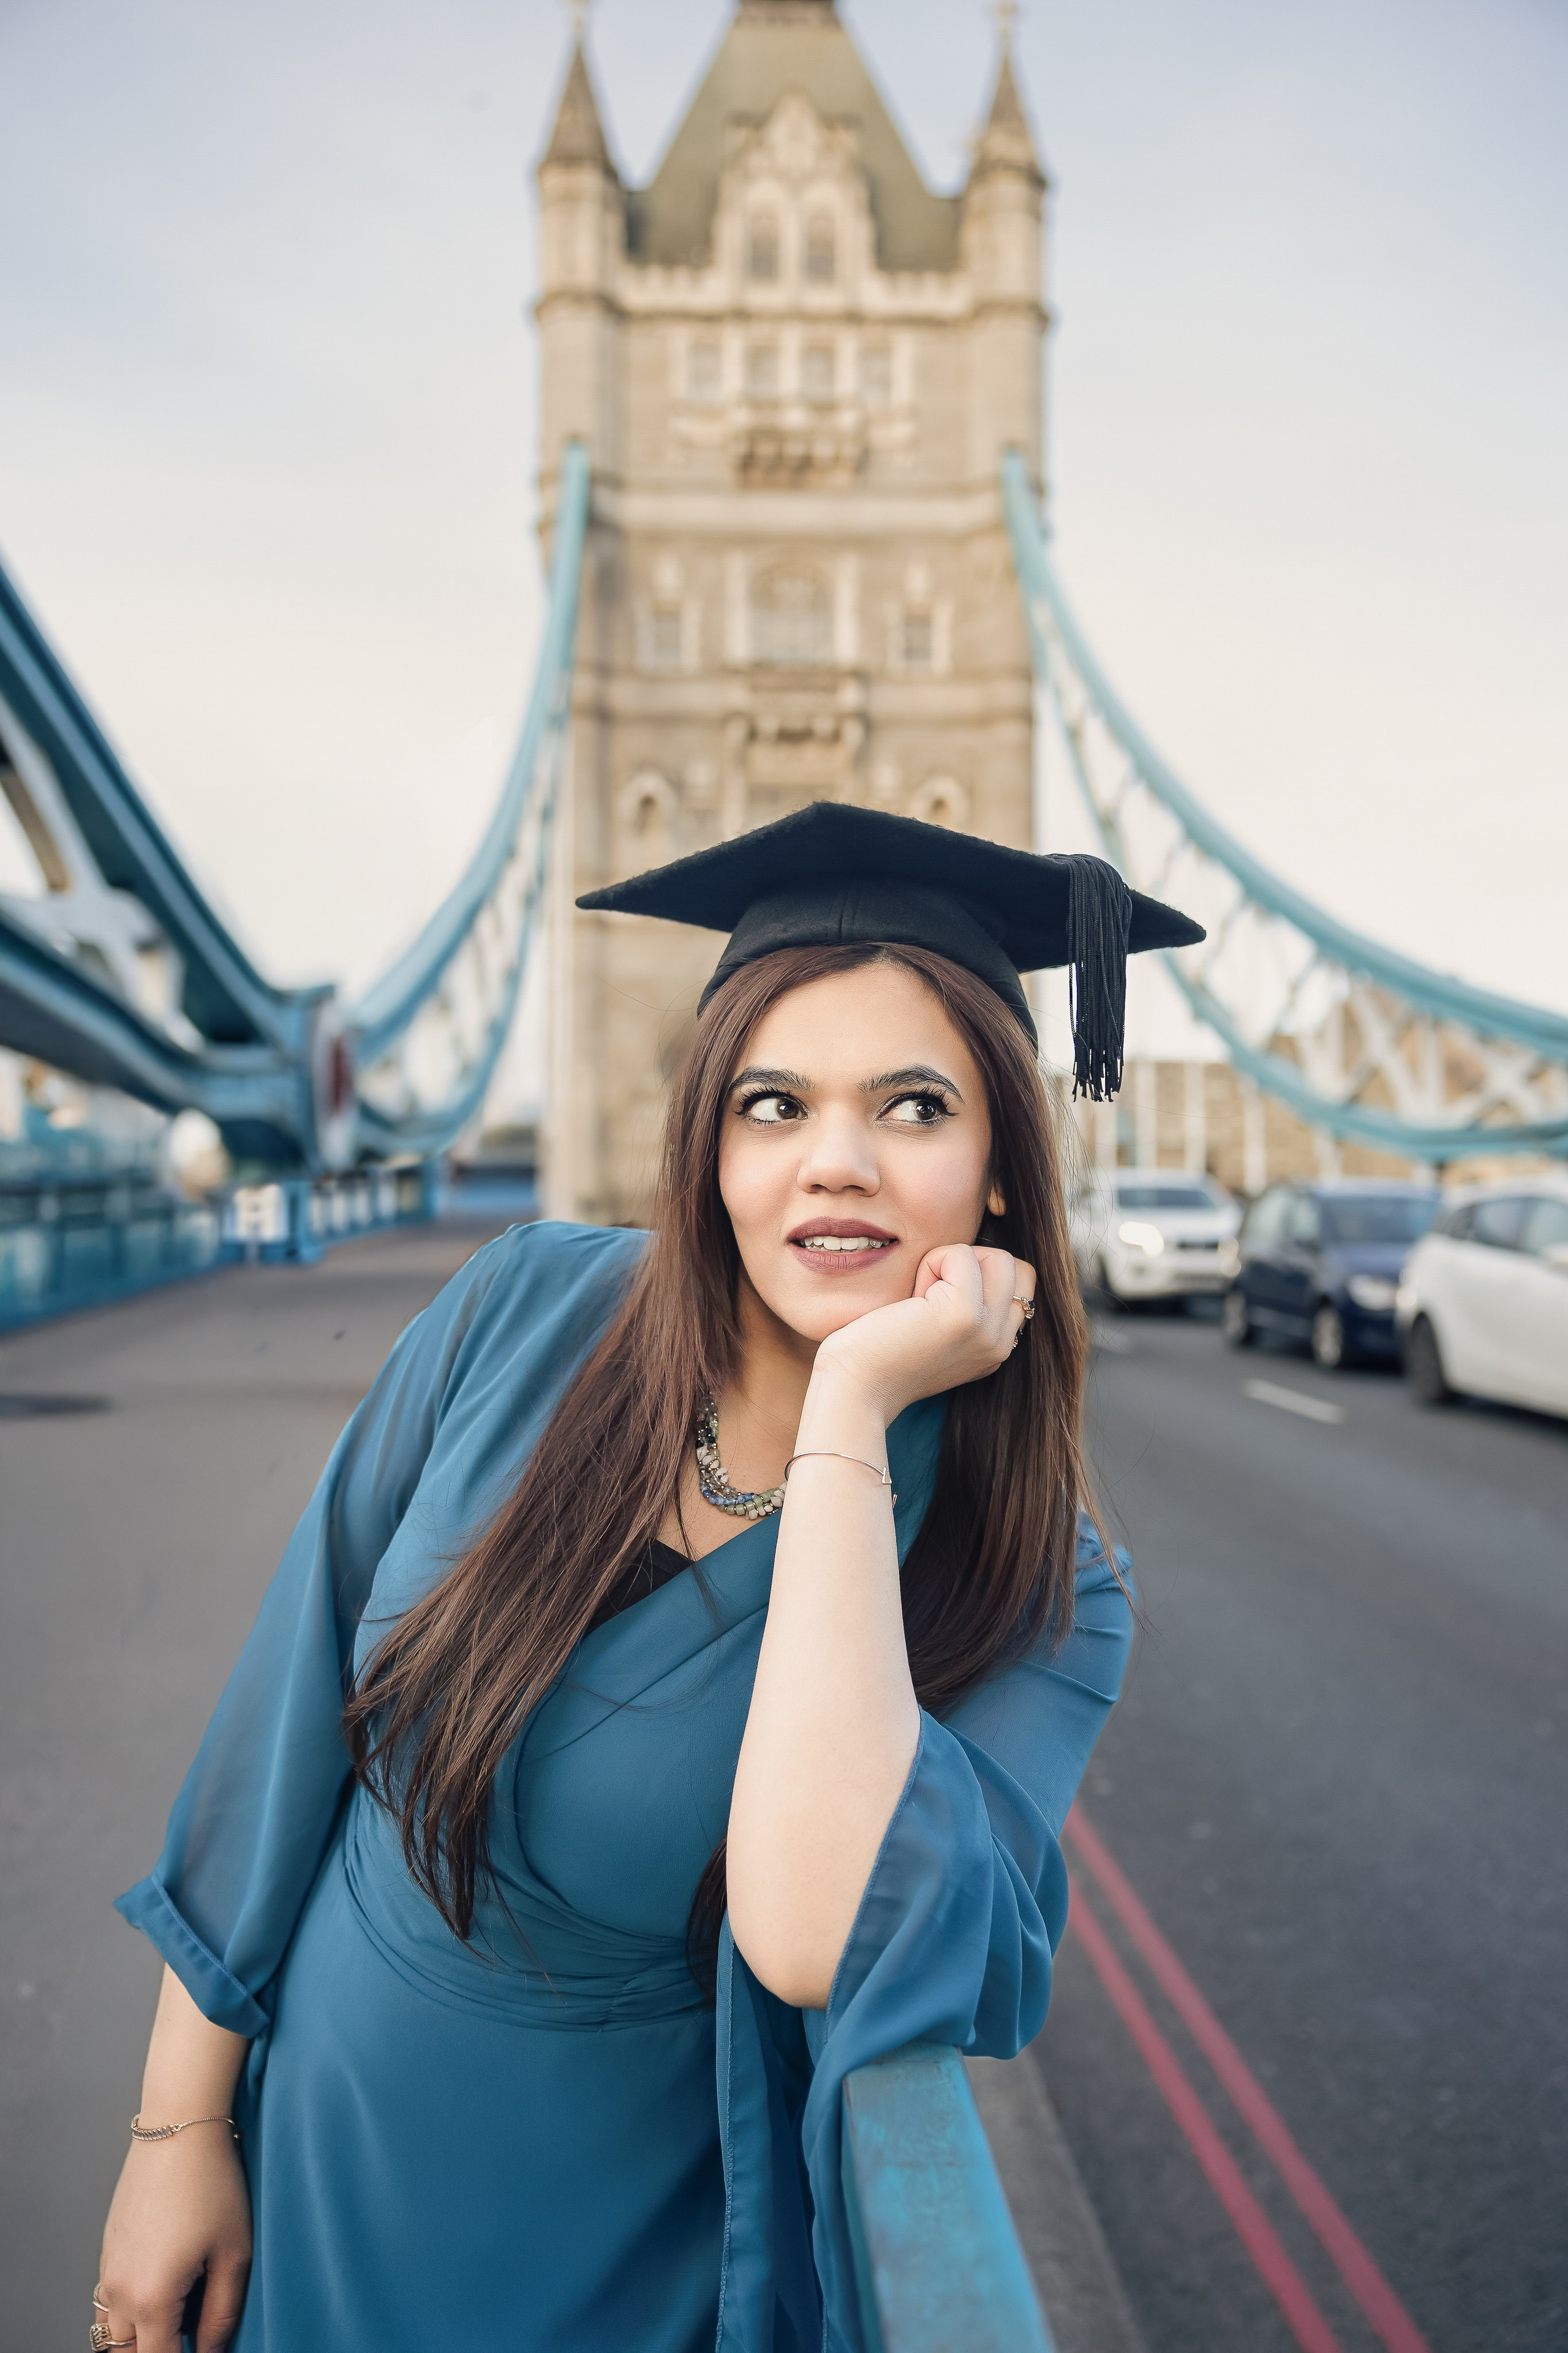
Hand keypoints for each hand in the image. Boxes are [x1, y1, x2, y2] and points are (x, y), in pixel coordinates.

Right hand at [98, 2128, 251, 2352]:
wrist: (179, 2126)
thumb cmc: (212, 2184)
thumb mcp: (234, 2254)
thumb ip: (222, 2315)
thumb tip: (211, 2350)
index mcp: (151, 2298)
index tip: (204, 2348)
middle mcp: (119, 2290)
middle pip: (129, 2351)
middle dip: (158, 2348)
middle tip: (193, 2330)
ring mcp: (108, 2267)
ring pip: (114, 2328)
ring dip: (141, 2332)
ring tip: (181, 2313)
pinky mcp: (107, 2248)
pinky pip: (110, 2297)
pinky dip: (132, 2306)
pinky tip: (166, 2284)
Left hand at [811, 1243, 1034, 1423]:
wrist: (854, 1387)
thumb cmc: (879, 1354)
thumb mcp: (937, 1332)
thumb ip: (966, 1307)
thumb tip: (973, 1259)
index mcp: (996, 1348)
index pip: (1019, 1285)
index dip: (980, 1275)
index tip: (937, 1300)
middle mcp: (1000, 1344)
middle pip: (1015, 1268)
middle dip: (971, 1264)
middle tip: (929, 1295)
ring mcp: (987, 1331)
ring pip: (998, 1257)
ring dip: (953, 1262)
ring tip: (921, 1297)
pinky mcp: (964, 1314)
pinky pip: (961, 1254)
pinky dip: (931, 1262)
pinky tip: (911, 1298)